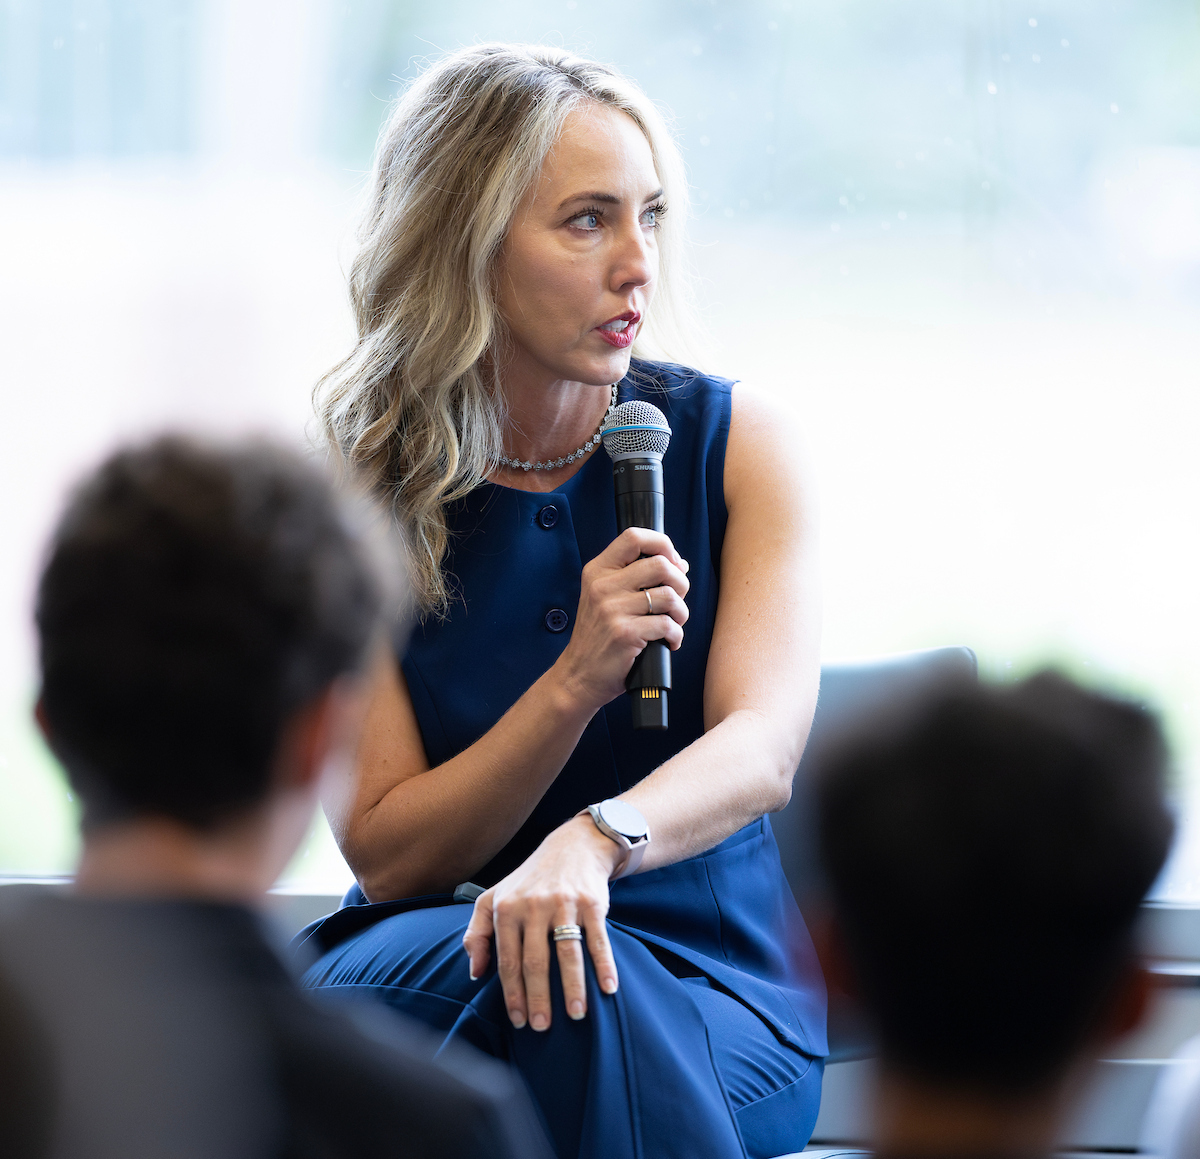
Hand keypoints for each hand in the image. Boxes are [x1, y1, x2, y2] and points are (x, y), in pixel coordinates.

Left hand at [462, 815, 623, 1029]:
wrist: (573, 846)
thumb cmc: (529, 880)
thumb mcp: (494, 897)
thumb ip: (478, 934)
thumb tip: (475, 973)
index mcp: (506, 909)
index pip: (508, 960)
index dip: (512, 993)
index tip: (518, 1020)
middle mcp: (533, 906)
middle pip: (535, 962)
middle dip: (538, 998)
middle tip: (542, 1027)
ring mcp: (563, 903)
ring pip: (567, 954)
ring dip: (572, 988)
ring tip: (576, 1015)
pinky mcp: (591, 901)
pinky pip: (597, 939)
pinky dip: (604, 965)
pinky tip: (608, 988)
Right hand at [556, 527, 689, 711]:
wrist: (578, 675)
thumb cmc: (598, 636)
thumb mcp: (605, 598)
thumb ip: (637, 577)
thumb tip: (679, 562)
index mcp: (597, 571)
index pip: (633, 537)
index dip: (661, 544)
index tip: (672, 561)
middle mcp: (602, 586)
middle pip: (660, 564)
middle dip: (680, 582)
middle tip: (677, 599)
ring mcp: (612, 610)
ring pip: (669, 595)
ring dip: (681, 612)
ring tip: (674, 623)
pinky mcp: (624, 633)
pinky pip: (667, 625)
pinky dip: (676, 635)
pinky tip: (669, 641)